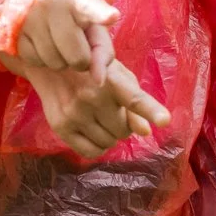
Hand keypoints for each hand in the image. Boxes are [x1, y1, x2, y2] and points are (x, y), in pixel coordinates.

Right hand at [8, 56, 172, 159]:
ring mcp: (74, 112)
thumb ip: (135, 101)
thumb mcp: (117, 76)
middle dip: (122, 126)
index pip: (135, 98)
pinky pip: (91, 152)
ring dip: (109, 136)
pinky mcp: (60, 126)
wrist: (51, 63)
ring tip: (99, 119)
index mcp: (112, 80)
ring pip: (108, 143)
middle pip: (123, 132)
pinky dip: (97, 147)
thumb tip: (145, 131)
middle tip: (112, 113)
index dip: (151, 110)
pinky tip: (92, 131)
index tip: (164, 120)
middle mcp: (92, 96)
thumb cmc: (93, 69)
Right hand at [11, 0, 117, 76]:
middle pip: (77, 57)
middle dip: (80, 60)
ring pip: (55, 63)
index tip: (112, 17)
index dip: (101, 15)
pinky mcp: (14, 31)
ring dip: (60, 61)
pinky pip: (35, 61)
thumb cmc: (73, 17)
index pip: (90, 8)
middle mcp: (52, 5)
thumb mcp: (93, 26)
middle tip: (76, 46)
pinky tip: (41, 43)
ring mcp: (30, 18)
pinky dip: (41, 59)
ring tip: (58, 42)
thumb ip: (102, 52)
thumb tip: (98, 81)